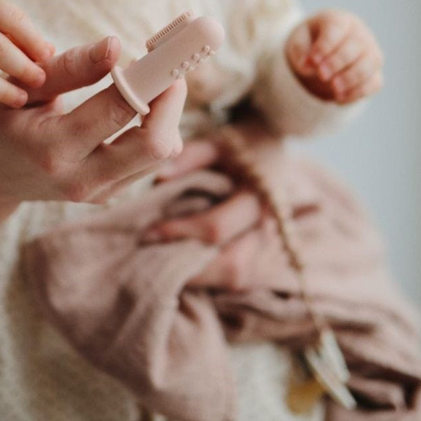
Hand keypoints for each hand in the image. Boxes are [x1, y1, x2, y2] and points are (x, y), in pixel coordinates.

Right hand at [0, 35, 186, 205]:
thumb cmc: (4, 121)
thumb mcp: (24, 87)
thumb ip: (70, 67)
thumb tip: (115, 45)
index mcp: (53, 148)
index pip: (120, 110)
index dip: (150, 77)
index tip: (165, 52)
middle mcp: (81, 179)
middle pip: (156, 144)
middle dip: (171, 99)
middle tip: (165, 67)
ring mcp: (99, 193)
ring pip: (163, 153)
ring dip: (167, 113)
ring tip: (147, 82)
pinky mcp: (111, 194)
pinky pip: (153, 160)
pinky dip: (158, 128)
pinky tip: (139, 105)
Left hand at [145, 121, 284, 290]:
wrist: (273, 149)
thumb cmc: (240, 145)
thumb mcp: (217, 143)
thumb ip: (191, 156)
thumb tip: (159, 178)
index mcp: (259, 196)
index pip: (216, 227)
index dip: (179, 232)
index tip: (148, 232)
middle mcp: (268, 226)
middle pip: (232, 265)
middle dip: (190, 267)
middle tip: (152, 257)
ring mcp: (268, 245)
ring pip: (235, 277)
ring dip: (198, 276)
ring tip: (164, 263)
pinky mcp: (262, 255)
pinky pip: (236, 277)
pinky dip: (208, 275)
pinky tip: (182, 264)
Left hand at [285, 8, 383, 103]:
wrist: (323, 52)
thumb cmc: (310, 42)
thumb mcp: (299, 42)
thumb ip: (300, 51)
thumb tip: (307, 66)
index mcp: (338, 20)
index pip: (337, 27)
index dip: (326, 45)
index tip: (313, 61)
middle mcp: (359, 33)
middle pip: (356, 45)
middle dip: (339, 62)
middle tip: (322, 75)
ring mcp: (370, 52)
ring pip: (370, 63)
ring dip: (352, 78)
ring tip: (334, 89)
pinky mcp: (374, 73)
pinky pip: (374, 82)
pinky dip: (358, 92)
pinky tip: (339, 99)